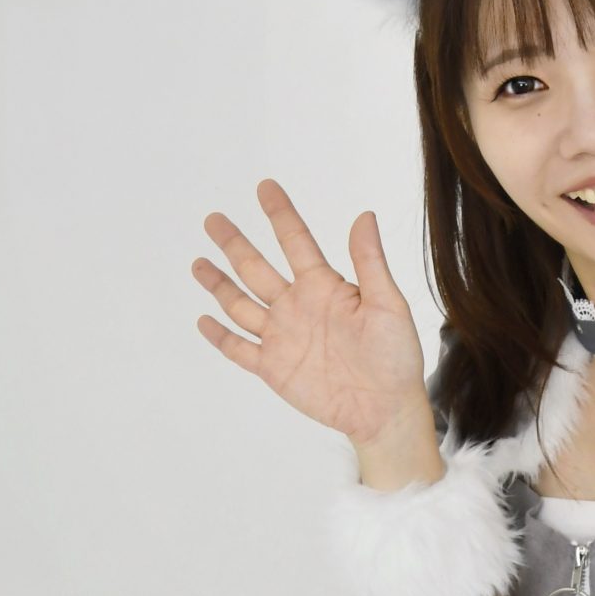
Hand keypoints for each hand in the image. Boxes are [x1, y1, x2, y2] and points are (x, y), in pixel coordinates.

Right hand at [192, 180, 432, 445]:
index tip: (265, 186)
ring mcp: (283, 337)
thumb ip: (369, 262)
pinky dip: (221, 336)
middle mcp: (298, 306)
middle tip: (213, 219)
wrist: (385, 409)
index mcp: (324, 286)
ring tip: (198, 263)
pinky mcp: (274, 368)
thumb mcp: (387, 304)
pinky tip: (204, 319)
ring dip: (219, 285)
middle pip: (257, 268)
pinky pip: (240, 349)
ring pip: (241, 304)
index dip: (280, 214)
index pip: (296, 241)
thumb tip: (364, 214)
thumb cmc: (396, 356)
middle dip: (234, 244)